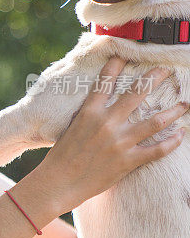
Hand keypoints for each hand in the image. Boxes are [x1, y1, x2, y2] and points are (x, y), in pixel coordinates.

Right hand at [34, 57, 187, 214]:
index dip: (116, 65)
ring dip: (173, 111)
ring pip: (154, 121)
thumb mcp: (71, 127)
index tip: (125, 55)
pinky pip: (157, 150)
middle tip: (167, 71)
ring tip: (184, 104)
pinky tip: (181, 134)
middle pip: (137, 94)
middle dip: (155, 78)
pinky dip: (172, 142)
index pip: (105, 81)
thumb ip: (88, 113)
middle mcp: (107, 123)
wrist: (59, 182)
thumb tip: (98, 103)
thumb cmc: (62, 155)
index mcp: (89, 112)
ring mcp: (119, 142)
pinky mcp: (127, 161)